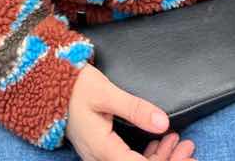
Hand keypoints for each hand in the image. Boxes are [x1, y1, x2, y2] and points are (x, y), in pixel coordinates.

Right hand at [66, 65, 195, 160]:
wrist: (45, 83)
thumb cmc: (73, 85)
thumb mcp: (106, 92)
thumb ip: (135, 108)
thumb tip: (163, 122)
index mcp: (102, 149)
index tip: (186, 154)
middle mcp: (99, 159)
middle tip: (189, 147)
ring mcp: (97, 156)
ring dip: (158, 158)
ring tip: (179, 142)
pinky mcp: (99, 149)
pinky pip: (125, 160)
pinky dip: (145, 154)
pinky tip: (159, 143)